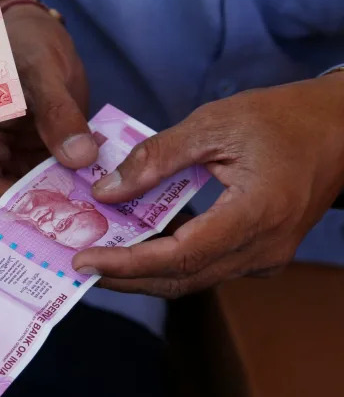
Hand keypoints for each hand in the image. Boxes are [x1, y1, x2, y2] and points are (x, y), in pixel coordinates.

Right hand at [0, 0, 93, 210]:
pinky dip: (76, 181)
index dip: (7, 204)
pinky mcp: (40, 150)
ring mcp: (16, 153)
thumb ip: (58, 112)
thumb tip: (80, 158)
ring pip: (35, 190)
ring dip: (64, 197)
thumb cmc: (22, 40)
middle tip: (84, 217)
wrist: (35, 27)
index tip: (50, 209)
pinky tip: (104, 185)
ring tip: (101, 206)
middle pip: (8, 197)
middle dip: (43, 209)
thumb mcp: (42, 71)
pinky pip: (55, 174)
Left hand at [72, 74, 343, 297]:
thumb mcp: (214, 124)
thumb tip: (105, 191)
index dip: (128, 264)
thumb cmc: (284, 118)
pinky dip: (167, 261)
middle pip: (181, 279)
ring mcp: (265, 257)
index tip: (84, 260)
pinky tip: (135, 246)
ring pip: (192, 278)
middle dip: (125, 277)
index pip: (180, 256)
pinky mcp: (261, 253)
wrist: (343, 127)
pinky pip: (206, 266)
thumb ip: (156, 158)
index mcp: (255, 214)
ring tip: (98, 256)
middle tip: (78, 264)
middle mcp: (263, 248)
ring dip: (143, 272)